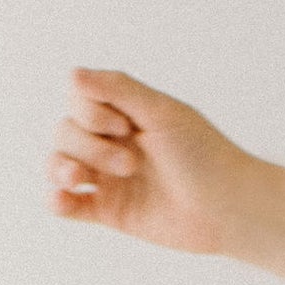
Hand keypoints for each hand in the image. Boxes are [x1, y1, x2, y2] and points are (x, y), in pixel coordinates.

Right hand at [48, 69, 254, 257]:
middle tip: (132, 165)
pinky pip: (68, 205)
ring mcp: (108, 177)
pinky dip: (56, 201)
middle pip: (66, 131)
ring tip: (80, 179)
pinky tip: (62, 200)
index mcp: (126, 113)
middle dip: (88, 145)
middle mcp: (113, 141)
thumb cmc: (204, 156)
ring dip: (61, 167)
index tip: (124, 125)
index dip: (89, 111)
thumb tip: (71, 73)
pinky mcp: (109, 211)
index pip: (78, 99)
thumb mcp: (162, 113)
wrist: (228, 209)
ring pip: (59, 164)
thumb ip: (118, 89)